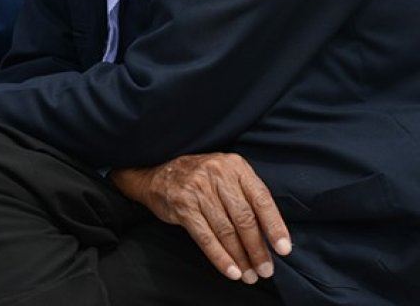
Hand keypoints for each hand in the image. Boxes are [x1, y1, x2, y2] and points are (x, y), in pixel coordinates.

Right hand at [111, 153, 291, 284]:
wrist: (157, 176)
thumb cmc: (201, 180)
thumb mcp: (226, 176)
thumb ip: (246, 197)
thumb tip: (270, 236)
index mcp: (235, 166)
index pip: (261, 200)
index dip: (275, 226)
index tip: (284, 249)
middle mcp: (217, 174)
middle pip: (244, 218)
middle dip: (257, 249)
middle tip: (265, 270)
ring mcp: (198, 189)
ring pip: (226, 230)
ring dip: (240, 257)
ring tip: (249, 275)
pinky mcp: (183, 205)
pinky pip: (205, 237)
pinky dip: (220, 257)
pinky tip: (231, 271)